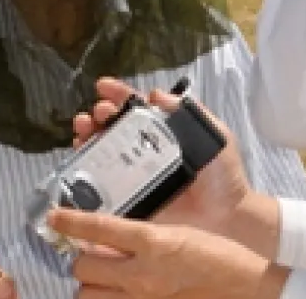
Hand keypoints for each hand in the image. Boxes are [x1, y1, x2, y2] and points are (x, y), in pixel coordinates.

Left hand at [48, 209, 288, 298]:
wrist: (248, 290)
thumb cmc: (219, 257)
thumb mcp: (179, 234)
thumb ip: (142, 237)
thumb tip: (108, 238)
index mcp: (154, 242)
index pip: (98, 228)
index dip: (69, 221)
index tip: (54, 217)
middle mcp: (143, 274)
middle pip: (83, 267)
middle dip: (82, 260)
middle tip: (92, 256)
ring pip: (88, 295)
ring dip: (90, 285)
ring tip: (103, 278)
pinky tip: (115, 292)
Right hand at [70, 79, 251, 231]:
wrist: (225, 218)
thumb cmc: (223, 177)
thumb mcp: (215, 136)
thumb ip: (191, 113)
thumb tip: (156, 93)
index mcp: (162, 134)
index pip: (136, 108)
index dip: (118, 95)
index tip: (103, 86)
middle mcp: (142, 152)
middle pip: (112, 127)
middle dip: (99, 115)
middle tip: (98, 114)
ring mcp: (132, 176)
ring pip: (101, 151)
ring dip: (87, 136)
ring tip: (84, 130)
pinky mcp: (126, 200)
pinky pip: (99, 185)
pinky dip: (84, 170)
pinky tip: (80, 158)